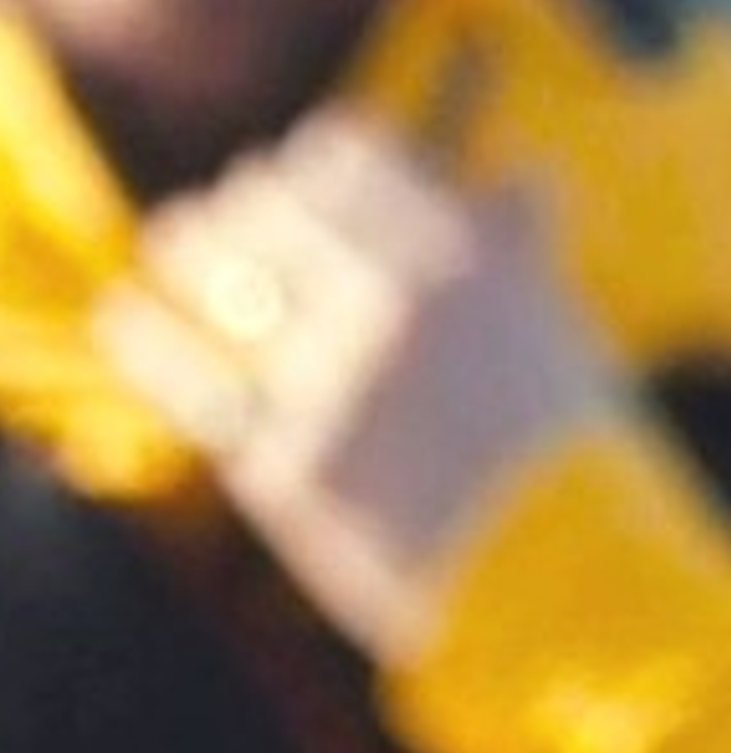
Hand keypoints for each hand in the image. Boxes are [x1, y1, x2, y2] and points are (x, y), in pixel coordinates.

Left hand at [97, 108, 621, 663]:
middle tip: (234, 218)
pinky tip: (128, 322)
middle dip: (250, 208)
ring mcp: (333, 384)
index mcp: (469, 258)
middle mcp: (394, 302)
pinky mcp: (287, 467)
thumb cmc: (581, 468)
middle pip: (268, 201)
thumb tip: (516, 176)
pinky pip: (192, 383)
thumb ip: (520, 254)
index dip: (318, 165)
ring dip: (189, 248)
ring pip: (214, 268)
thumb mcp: (564, 340)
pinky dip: (152, 343)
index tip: (306, 179)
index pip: (348, 154)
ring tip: (174, 248)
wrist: (576, 598)